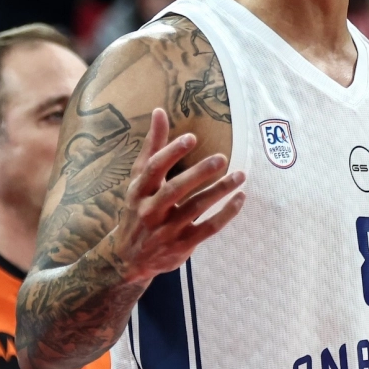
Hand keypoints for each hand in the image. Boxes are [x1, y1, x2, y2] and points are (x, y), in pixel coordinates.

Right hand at [100, 108, 244, 284]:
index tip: (191, 137)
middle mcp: (150, 210)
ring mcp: (166, 230)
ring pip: (195, 208)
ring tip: (240, 175)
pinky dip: (226, 214)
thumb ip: (152, 146)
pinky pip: (208, 228)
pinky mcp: (182, 245)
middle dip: (198, 173)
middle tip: (222, 158)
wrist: (128, 258)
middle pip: (175, 190)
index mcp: (138, 191)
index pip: (153, 169)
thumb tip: (159, 111)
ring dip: (219, 191)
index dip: (171, 152)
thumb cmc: (138, 209)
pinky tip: (240, 199)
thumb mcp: (139, 180)